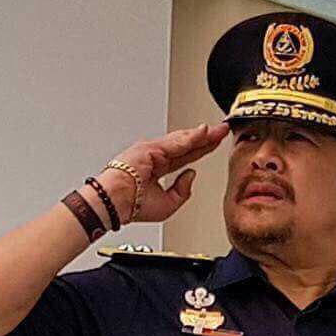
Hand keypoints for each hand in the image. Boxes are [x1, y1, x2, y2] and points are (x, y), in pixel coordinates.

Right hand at [95, 122, 229, 224]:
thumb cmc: (131, 206)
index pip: (185, 157)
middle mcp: (155, 157)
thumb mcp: (167, 205)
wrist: (114, 202)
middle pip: (186, 145)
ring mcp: (153, 151)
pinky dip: (191, 137)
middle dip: (206, 138)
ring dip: (202, 135)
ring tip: (219, 130)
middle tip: (222, 130)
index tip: (215, 143)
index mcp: (156, 170)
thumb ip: (182, 191)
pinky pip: (176, 142)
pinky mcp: (151, 147)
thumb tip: (191, 175)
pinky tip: (204, 133)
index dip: (201, 150)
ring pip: (183, 141)